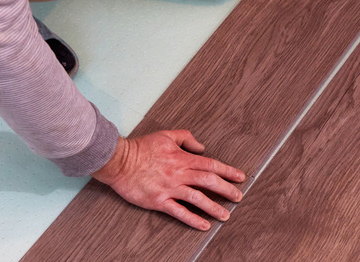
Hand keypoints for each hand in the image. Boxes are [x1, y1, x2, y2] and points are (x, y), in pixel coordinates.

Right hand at [92, 130, 245, 230]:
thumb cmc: (141, 147)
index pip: (210, 164)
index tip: (240, 177)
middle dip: (226, 190)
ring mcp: (169, 188)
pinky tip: (203, 225)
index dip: (227, 171)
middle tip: (238, 197)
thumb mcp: (166, 135)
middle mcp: (179, 173)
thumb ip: (186, 137)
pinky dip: (193, 219)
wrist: (119, 161)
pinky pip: (179, 212)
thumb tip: (202, 146)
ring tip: (225, 215)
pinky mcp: (159, 200)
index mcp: (182, 157)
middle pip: (208, 181)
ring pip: (197, 198)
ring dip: (213, 207)